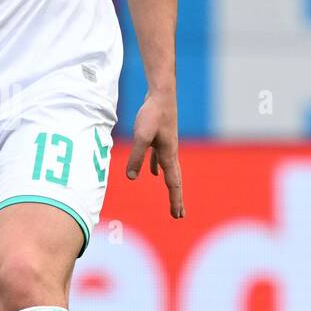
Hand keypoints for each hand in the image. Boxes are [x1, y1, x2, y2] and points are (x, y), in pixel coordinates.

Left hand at [126, 92, 183, 218]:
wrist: (161, 94)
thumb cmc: (152, 114)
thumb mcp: (141, 137)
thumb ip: (136, 158)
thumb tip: (131, 177)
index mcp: (169, 155)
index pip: (173, 183)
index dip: (175, 200)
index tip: (178, 216)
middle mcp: (170, 153)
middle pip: (174, 180)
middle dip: (176, 198)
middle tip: (179, 215)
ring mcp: (166, 146)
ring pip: (168, 171)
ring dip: (169, 184)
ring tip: (172, 197)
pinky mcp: (159, 138)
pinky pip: (159, 159)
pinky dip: (156, 168)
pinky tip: (152, 173)